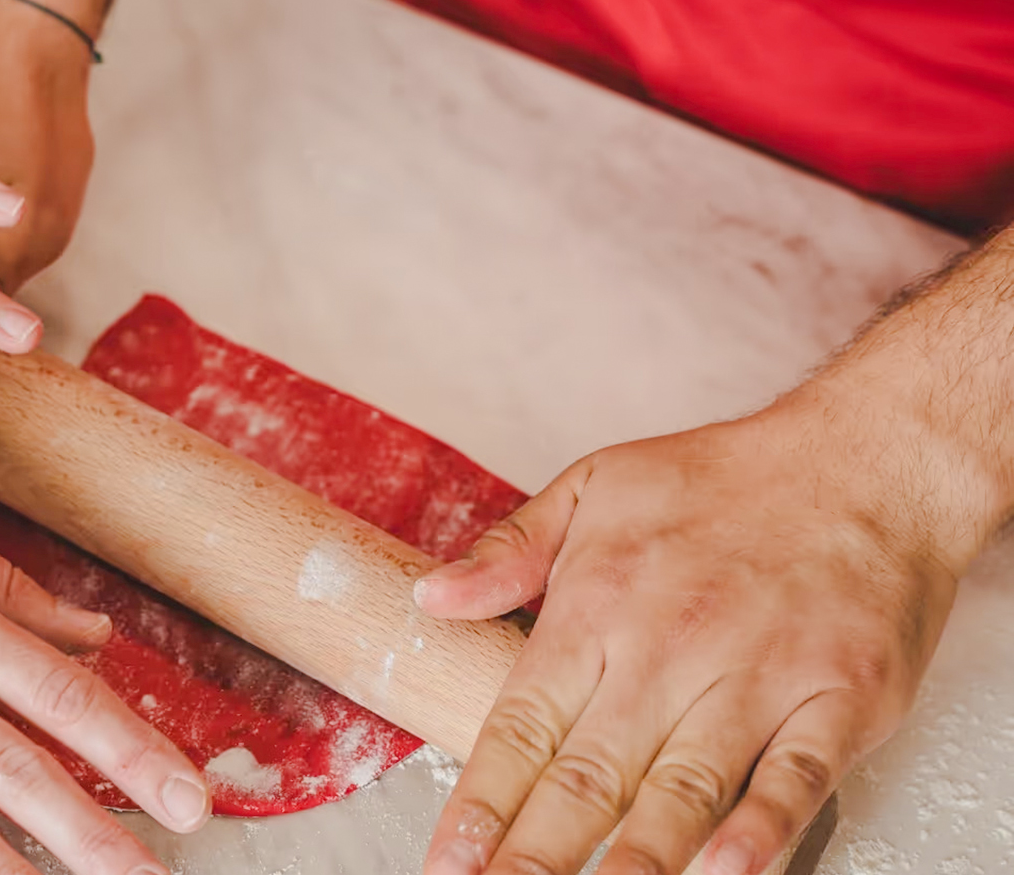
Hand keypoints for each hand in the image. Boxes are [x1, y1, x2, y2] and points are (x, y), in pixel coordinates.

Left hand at [413, 400, 961, 874]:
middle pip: (588, 777)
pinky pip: (793, 778)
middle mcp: (667, 650)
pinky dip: (758, 830)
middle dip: (536, 852)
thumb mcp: (593, 486)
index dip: (483, 801)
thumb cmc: (722, 480)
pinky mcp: (837, 698)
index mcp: (597, 605)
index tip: (449, 860)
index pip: (523, 725)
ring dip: (634, 861)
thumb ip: (508, 550)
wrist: (863, 460)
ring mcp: (755, 677)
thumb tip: (431, 597)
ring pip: (681, 791)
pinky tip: (720, 871)